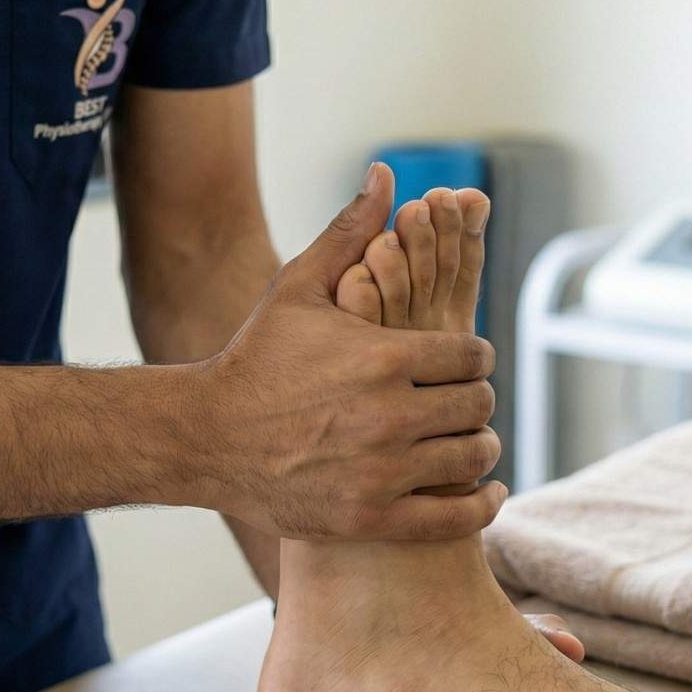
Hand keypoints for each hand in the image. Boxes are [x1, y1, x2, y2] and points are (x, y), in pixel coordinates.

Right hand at [190, 164, 503, 541]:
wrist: (206, 438)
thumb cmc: (256, 359)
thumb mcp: (298, 288)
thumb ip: (351, 233)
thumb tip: (388, 174)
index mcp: (384, 355)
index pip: (472, 355)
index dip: (473, 357)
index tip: (461, 364)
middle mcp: (389, 415)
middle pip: (478, 406)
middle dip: (473, 401)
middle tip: (460, 404)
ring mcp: (382, 471)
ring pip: (472, 458)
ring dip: (477, 449)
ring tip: (466, 444)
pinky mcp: (372, 518)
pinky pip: (454, 518)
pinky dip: (480, 506)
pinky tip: (485, 494)